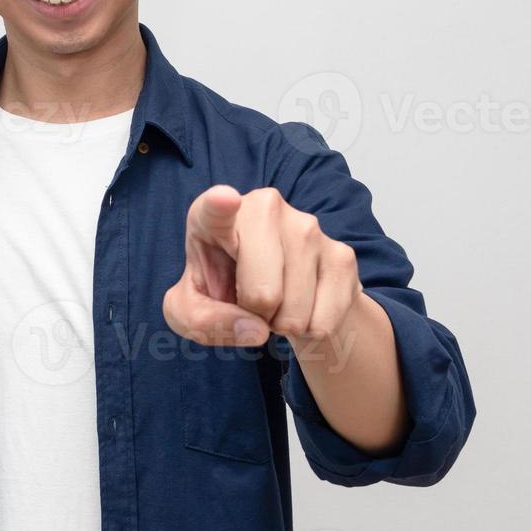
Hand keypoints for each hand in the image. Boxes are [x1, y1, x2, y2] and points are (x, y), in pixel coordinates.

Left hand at [163, 184, 363, 349]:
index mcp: (213, 216)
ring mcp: (307, 227)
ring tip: (274, 301)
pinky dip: (310, 331)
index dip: (220, 206)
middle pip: (263, 293)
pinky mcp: (341, 254)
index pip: (215, 210)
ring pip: (295, 312)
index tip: (224, 199)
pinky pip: (324, 321)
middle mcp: (264, 209)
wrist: (275, 297)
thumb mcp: (190, 311)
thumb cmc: (220, 292)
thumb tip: (256, 329)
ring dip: (281, 324)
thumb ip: (202, 321)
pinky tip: (302, 306)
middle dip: (255, 316)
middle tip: (249, 300)